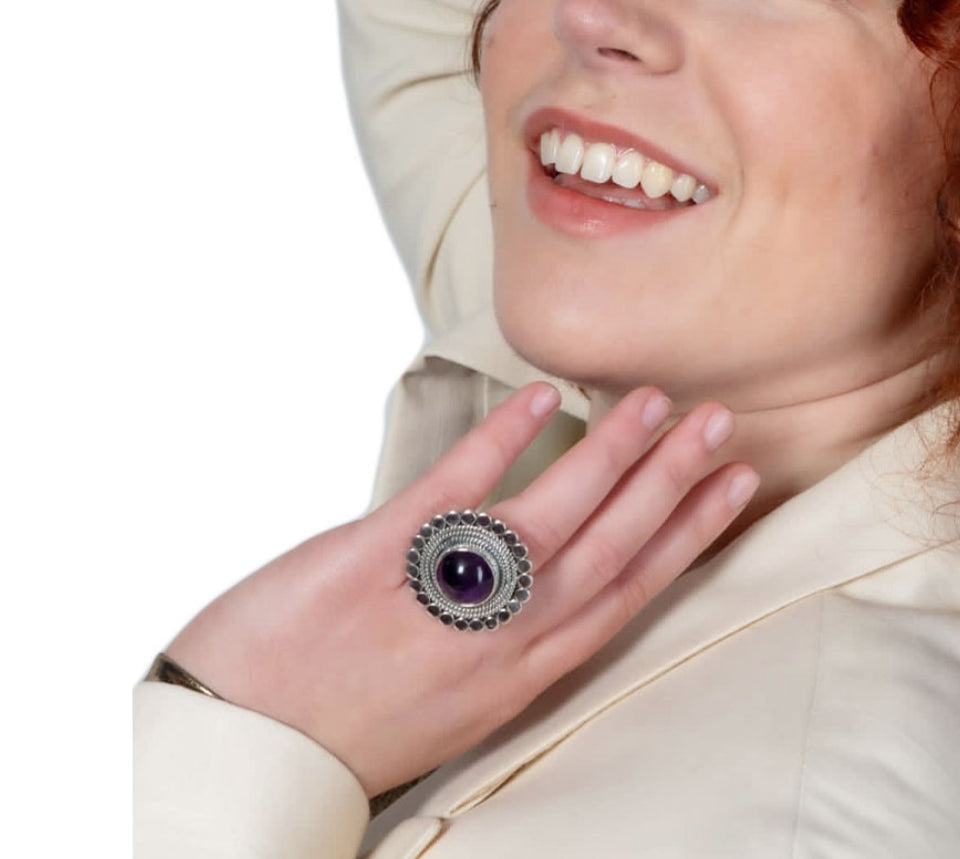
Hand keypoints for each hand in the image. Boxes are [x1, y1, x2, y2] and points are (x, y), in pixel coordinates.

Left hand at [165, 383, 758, 797]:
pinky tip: (540, 398)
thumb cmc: (346, 722)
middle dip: (672, 482)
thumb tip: (529, 570)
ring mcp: (444, 597)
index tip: (730, 488)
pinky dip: (503, 439)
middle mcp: (500, 640)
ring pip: (555, 516)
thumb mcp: (449, 696)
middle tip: (717, 422)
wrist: (248, 747)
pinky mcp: (377, 557)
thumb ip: (500, 635)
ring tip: (653, 400)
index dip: (686, 536)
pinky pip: (456, 489)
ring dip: (612, 453)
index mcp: (520, 671)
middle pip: (611, 548)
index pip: (626, 591)